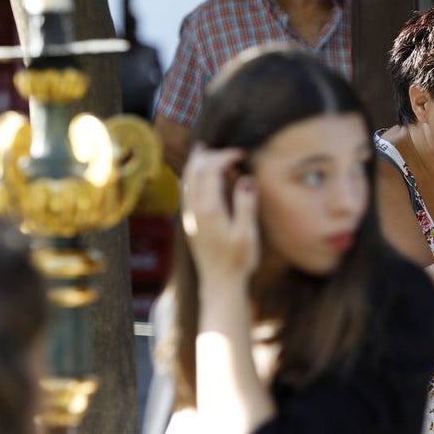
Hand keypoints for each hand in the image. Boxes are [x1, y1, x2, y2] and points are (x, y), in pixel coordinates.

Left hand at [180, 146, 258, 281]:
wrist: (220, 283)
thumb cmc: (238, 261)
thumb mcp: (247, 234)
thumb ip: (246, 204)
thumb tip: (245, 179)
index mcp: (209, 208)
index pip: (210, 169)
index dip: (225, 156)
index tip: (241, 153)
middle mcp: (195, 209)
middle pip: (195, 170)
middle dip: (210, 155)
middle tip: (229, 151)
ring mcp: (189, 215)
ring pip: (186, 179)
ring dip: (196, 162)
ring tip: (204, 150)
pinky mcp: (190, 222)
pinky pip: (185, 191)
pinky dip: (191, 176)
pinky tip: (197, 175)